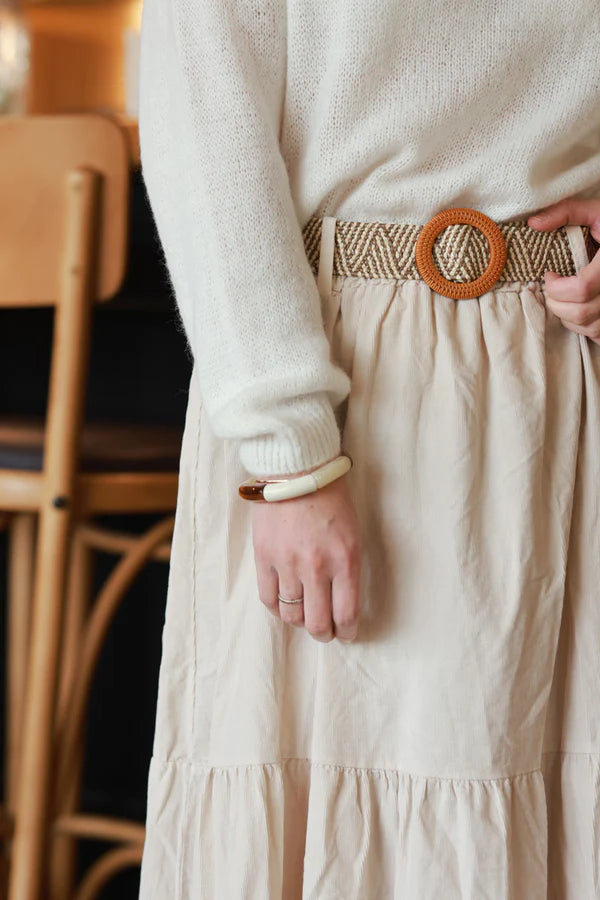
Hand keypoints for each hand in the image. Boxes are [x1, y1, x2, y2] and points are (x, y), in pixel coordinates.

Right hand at [251, 472, 361, 642]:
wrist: (297, 469)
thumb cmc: (331, 498)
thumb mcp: (353, 533)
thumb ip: (348, 568)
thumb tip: (342, 601)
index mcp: (345, 560)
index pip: (346, 614)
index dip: (347, 632)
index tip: (347, 634)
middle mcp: (316, 568)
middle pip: (317, 623)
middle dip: (324, 634)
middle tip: (325, 632)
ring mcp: (287, 564)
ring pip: (292, 616)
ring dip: (300, 622)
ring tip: (305, 618)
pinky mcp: (264, 557)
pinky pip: (268, 599)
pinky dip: (277, 609)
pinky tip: (284, 604)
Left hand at [528, 197, 599, 343]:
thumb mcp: (598, 211)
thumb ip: (568, 212)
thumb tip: (534, 223)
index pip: (581, 288)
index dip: (557, 287)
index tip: (549, 275)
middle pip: (581, 312)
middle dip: (556, 303)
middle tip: (551, 289)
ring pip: (588, 326)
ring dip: (567, 316)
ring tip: (563, 298)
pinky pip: (598, 335)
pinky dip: (583, 326)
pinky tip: (579, 307)